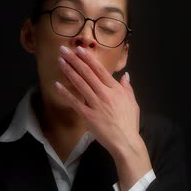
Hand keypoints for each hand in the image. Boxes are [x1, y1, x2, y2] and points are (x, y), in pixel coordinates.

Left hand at [55, 45, 151, 190]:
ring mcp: (95, 104)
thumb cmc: (129, 123)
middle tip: (63, 50)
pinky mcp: (88, 116)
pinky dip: (66, 93)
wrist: (126, 141)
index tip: (80, 49)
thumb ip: (127, 88)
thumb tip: (126, 75)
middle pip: (87, 73)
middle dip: (75, 60)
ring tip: (60, 62)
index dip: (88, 59)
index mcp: (115, 89)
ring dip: (69, 71)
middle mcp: (104, 94)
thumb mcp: (132, 102)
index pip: (100, 70)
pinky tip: (58, 85)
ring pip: (80, 84)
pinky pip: (75, 102)